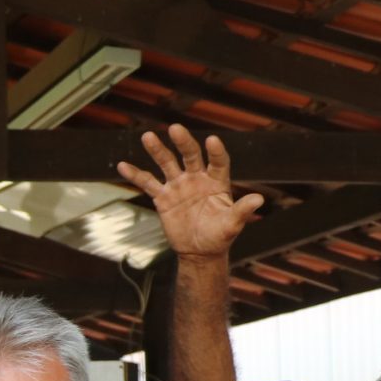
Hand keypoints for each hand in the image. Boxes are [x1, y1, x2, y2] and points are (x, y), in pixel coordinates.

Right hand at [115, 125, 262, 257]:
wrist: (199, 252)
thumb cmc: (219, 237)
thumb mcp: (232, 225)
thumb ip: (242, 210)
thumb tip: (259, 200)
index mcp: (217, 182)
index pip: (218, 162)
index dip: (216, 152)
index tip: (213, 141)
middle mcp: (197, 178)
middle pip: (190, 155)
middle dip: (183, 142)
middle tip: (175, 129)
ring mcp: (178, 185)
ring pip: (167, 163)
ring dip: (158, 150)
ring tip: (148, 136)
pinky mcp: (163, 197)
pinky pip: (147, 183)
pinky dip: (135, 174)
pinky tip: (122, 165)